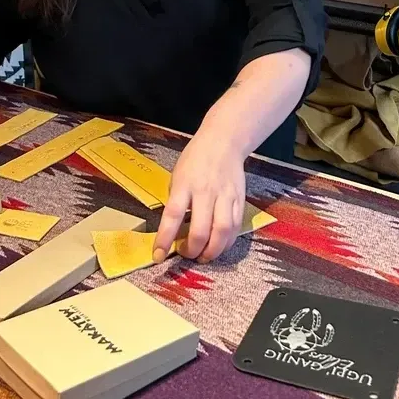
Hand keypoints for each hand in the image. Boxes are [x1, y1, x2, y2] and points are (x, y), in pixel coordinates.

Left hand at [152, 134, 245, 263]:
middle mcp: (205, 191)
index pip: (172, 216)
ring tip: (203, 256)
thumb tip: (174, 229)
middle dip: (192, 250)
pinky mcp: (239, 200)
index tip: (158, 256)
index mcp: (184, 184)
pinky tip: (219, 246)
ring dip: (212, 252)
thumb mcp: (177, 176)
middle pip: (200, 230)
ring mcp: (225, 196)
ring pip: (222, 232)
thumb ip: (176, 200)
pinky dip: (227, 242)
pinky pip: (235, 227)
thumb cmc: (195, 159)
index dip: (164, 239)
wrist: (223, 142)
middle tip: (186, 254)